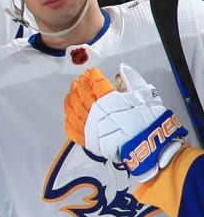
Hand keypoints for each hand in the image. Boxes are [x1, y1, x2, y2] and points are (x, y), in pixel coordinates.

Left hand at [67, 65, 187, 177]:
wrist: (147, 147)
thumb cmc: (148, 123)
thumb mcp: (145, 95)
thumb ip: (132, 79)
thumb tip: (124, 69)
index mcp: (107, 99)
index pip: (95, 82)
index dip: (92, 75)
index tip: (92, 72)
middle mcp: (94, 111)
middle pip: (81, 93)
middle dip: (80, 84)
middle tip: (80, 80)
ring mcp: (88, 126)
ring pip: (73, 108)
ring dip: (72, 98)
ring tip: (72, 93)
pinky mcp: (87, 140)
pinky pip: (72, 128)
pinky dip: (69, 119)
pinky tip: (69, 115)